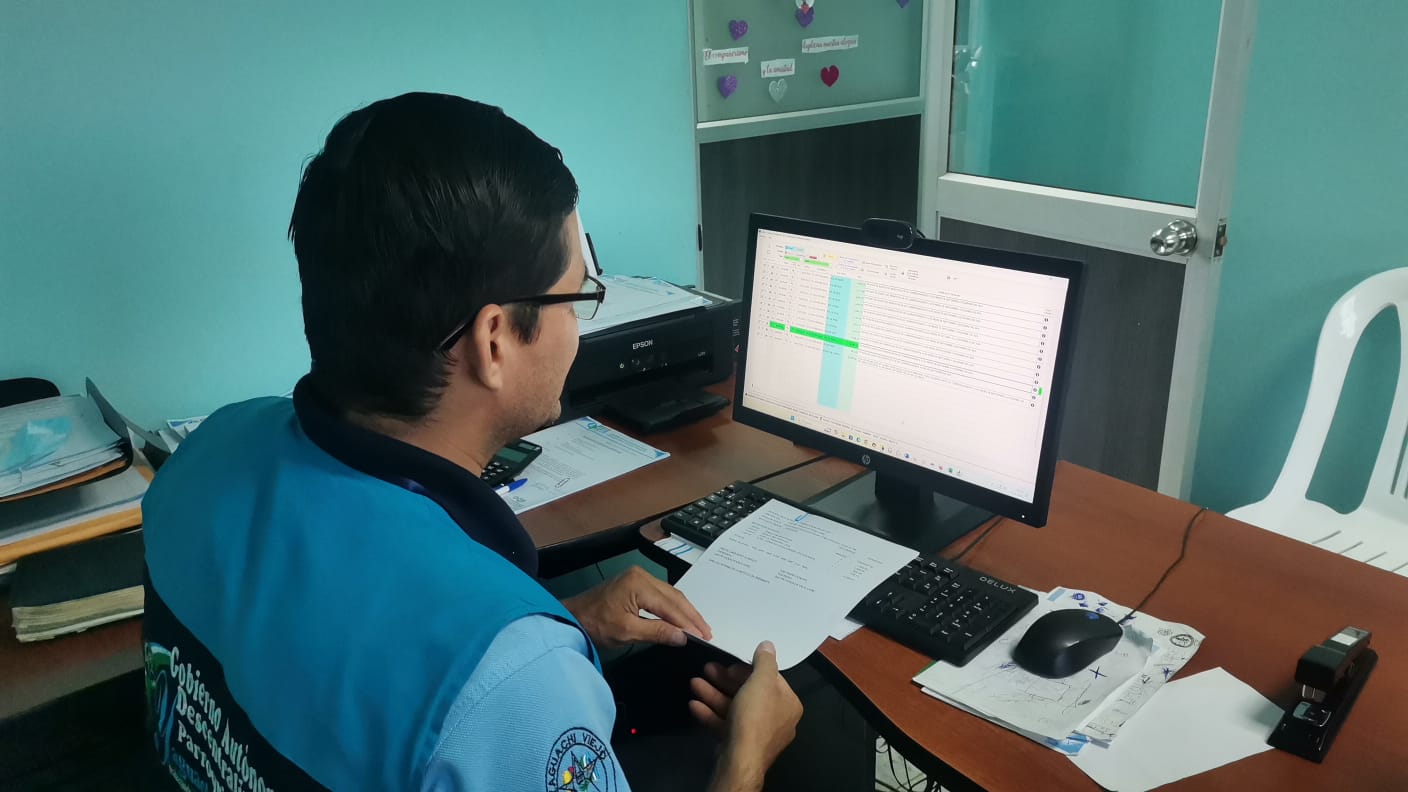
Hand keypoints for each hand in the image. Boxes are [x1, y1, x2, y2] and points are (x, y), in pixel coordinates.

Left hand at [562, 566, 711, 648]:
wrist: (570, 618)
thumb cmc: (595, 625)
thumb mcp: (627, 632)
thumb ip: (657, 631)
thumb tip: (684, 637)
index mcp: (639, 583)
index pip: (671, 605)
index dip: (689, 622)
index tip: (704, 637)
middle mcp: (642, 575)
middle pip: (674, 597)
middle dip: (691, 616)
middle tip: (708, 633)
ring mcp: (638, 578)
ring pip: (670, 595)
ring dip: (685, 612)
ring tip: (700, 628)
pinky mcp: (635, 584)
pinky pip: (661, 596)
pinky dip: (673, 608)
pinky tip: (682, 619)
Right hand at [694, 642, 802, 791]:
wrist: (740, 760)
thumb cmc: (755, 717)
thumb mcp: (762, 681)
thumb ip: (765, 661)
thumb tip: (768, 645)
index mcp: (788, 704)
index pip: (770, 679)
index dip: (748, 668)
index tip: (730, 663)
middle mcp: (776, 719)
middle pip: (749, 692)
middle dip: (725, 680)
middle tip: (707, 669)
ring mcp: (757, 734)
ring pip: (734, 708)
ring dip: (713, 694)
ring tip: (694, 683)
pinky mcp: (739, 744)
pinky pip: (726, 724)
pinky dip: (711, 713)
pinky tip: (695, 705)